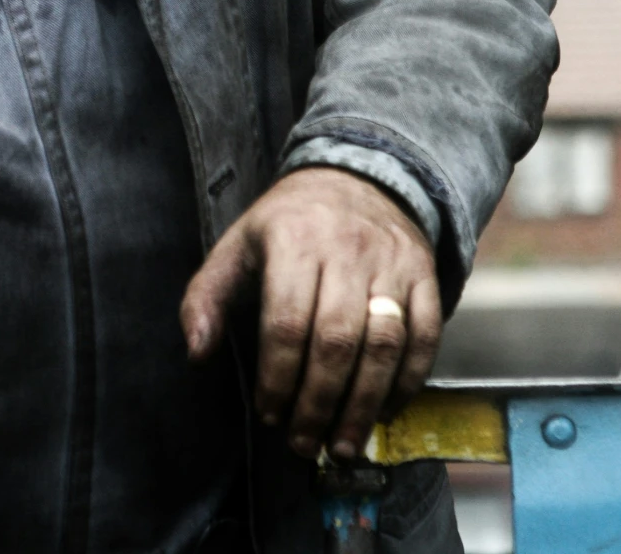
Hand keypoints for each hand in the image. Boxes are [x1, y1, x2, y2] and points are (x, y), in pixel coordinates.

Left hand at [180, 166, 441, 461]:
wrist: (359, 177)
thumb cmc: (288, 224)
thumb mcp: (237, 245)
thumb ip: (206, 296)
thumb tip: (196, 352)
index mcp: (292, 241)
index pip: (286, 323)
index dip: (278, 378)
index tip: (269, 414)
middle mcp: (346, 250)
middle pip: (336, 340)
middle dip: (318, 402)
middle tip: (303, 443)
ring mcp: (391, 263)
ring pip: (384, 344)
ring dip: (364, 403)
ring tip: (342, 444)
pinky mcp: (424, 274)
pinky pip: (424, 336)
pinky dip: (407, 382)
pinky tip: (384, 411)